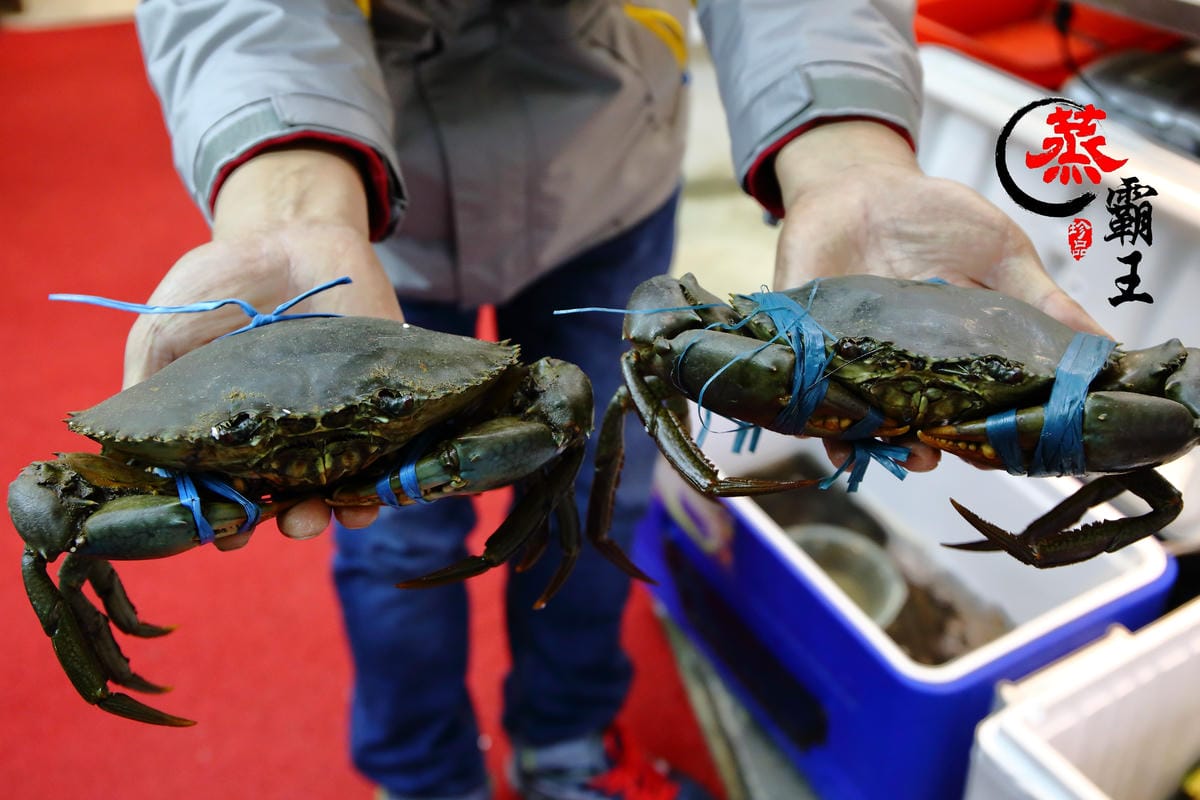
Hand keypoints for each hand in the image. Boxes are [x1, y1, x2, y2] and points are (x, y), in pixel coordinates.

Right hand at [124, 146, 398, 547]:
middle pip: (288, 501)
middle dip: (286, 520)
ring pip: (339, 488)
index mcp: (230, 431)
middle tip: (284, 521)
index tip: (223, 532)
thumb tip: (119, 450)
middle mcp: (285, 438)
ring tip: (323, 512)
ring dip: (333, 512)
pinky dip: (385, 480)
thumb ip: (147, 384)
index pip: (228, 494)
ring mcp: (338, 423)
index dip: (224, 520)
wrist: (292, 233)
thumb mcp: (165, 327)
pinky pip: (390, 454)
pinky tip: (374, 492)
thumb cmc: (221, 282)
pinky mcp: (384, 402)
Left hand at [770, 120, 1106, 472]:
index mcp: (955, 357)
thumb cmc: (936, 220)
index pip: (972, 411)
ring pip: (865, 419)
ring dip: (879, 443)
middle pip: (916, 424)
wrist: (860, 182)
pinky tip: (831, 438)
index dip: (985, 435)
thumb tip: (1107, 350)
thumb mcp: (1000, 255)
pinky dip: (815, 418)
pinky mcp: (807, 348)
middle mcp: (904, 370)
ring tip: (898, 449)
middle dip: (929, 446)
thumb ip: (1042, 304)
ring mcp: (853, 362)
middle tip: (938, 453)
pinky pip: (808, 392)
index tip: (999, 451)